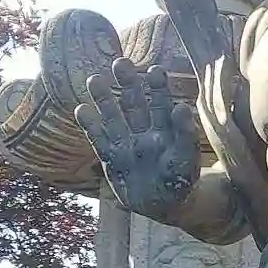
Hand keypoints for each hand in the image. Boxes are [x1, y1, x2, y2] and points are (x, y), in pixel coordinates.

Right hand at [74, 58, 200, 220]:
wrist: (164, 205)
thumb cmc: (180, 181)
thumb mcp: (186, 158)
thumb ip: (185, 134)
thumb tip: (182, 107)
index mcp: (165, 129)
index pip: (161, 103)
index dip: (158, 87)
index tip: (155, 69)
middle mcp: (144, 132)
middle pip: (134, 103)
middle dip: (128, 84)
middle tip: (121, 62)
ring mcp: (126, 144)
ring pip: (114, 117)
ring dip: (104, 98)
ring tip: (94, 79)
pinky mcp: (112, 159)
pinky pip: (99, 140)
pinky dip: (91, 126)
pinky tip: (81, 109)